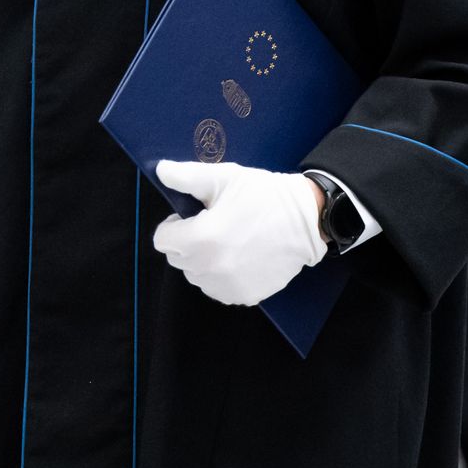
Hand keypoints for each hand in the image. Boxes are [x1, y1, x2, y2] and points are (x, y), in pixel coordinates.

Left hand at [152, 161, 326, 306]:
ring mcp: (228, 286)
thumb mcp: (223, 177)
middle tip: (214, 225)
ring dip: (203, 260)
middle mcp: (211, 269)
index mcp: (201, 239)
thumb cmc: (264, 195)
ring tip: (229, 240)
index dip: (175, 225)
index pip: (162, 240)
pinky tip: (240, 256)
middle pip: (178, 259)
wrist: (307, 219)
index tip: (195, 216)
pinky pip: (218, 288)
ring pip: (196, 275)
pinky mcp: (245, 296)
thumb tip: (161, 170)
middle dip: (188, 242)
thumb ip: (186, 176)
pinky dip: (222, 276)